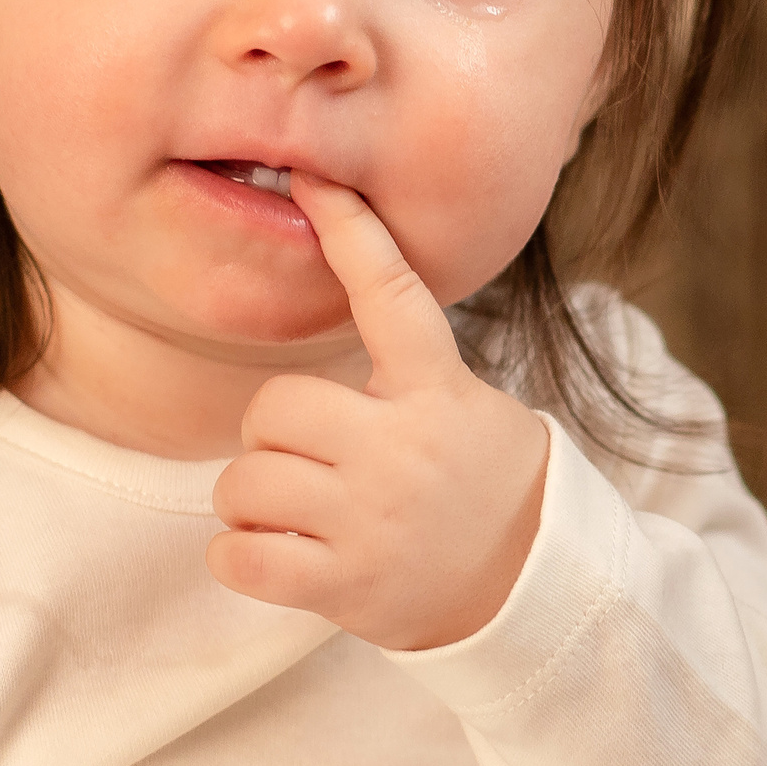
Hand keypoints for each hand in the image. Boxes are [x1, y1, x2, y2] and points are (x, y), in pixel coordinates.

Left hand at [206, 174, 550, 650]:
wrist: (528, 585)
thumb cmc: (477, 481)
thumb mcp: (463, 403)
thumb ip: (405, 366)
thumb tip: (343, 274)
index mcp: (436, 392)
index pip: (393, 295)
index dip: (353, 232)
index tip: (314, 180)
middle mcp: (402, 449)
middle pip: (275, 406)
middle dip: (271, 433)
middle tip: (306, 457)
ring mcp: (372, 520)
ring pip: (246, 482)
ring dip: (252, 498)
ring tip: (296, 513)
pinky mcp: (345, 584)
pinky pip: (240, 555)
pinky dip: (238, 554)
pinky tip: (273, 552)